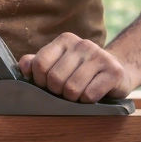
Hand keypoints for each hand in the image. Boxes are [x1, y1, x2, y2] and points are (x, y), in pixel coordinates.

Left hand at [19, 33, 133, 102]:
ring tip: (78, 94)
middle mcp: (83, 44)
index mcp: (65, 40)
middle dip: (57, 92)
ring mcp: (100, 56)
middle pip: (55, 78)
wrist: (116, 73)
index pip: (40, 64)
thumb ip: (37, 63)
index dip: (40, 81)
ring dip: (72, 99)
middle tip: (65, 92)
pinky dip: (87, 101)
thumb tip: (24, 66)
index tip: (47, 85)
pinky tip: (92, 95)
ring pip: (72, 88)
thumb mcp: (59, 64)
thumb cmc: (81, 71)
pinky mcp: (114, 72)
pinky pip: (89, 95)